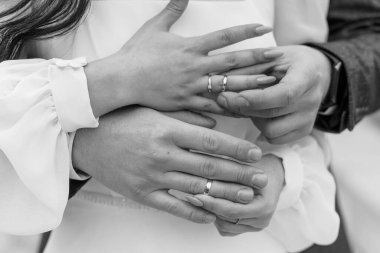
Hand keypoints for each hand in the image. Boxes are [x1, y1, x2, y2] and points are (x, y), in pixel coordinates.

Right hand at [72, 107, 268, 223]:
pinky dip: (194, 213)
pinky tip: (212, 216)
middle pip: (209, 168)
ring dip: (225, 195)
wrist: (87, 140)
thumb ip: (184, 116)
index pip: (211, 141)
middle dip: (240, 174)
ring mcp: (152, 177)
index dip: (236, 148)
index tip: (256, 153)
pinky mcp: (142, 194)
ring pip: (196, 190)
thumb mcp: (153, 109)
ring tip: (247, 197)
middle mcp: (162, 154)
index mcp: (166, 130)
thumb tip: (215, 124)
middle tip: (262, 179)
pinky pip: (173, 207)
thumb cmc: (122, 119)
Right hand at [85, 0, 279, 116]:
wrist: (122, 80)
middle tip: (277, 58)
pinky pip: (211, 107)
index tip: (264, 29)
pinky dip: (228, 109)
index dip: (245, 32)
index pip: (223, 37)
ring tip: (270, 85)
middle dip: (256, 59)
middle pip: (232, 62)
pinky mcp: (186, 102)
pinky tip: (244, 110)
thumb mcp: (154, 27)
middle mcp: (195, 67)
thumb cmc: (137, 53)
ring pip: (226, 86)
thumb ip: (172, 9)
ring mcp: (192, 87)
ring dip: (249, 85)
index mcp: (190, 47)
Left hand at [193, 155, 284, 235]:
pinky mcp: (247, 228)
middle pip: (226, 218)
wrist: (271, 175)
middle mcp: (262, 220)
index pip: (232, 209)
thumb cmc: (258, 166)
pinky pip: (226, 227)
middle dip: (207, 207)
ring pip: (224, 225)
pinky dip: (215, 217)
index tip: (196, 194)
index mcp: (264, 205)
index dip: (212, 203)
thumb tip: (205, 174)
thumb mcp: (245, 166)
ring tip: (197, 198)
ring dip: (209, 212)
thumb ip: (230, 173)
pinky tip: (207, 205)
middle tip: (191, 197)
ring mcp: (255, 226)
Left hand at [216, 45, 331, 143]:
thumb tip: (218, 79)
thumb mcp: (270, 55)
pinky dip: (262, 128)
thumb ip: (248, 67)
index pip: (284, 94)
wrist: (315, 71)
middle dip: (243, 107)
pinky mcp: (304, 131)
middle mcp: (312, 99)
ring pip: (271, 130)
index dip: (256, 99)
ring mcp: (309, 118)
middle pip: (272, 113)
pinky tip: (258, 114)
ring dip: (252, 118)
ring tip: (248, 104)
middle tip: (223, 98)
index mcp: (308, 75)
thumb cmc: (288, 61)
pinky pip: (275, 139)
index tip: (232, 96)